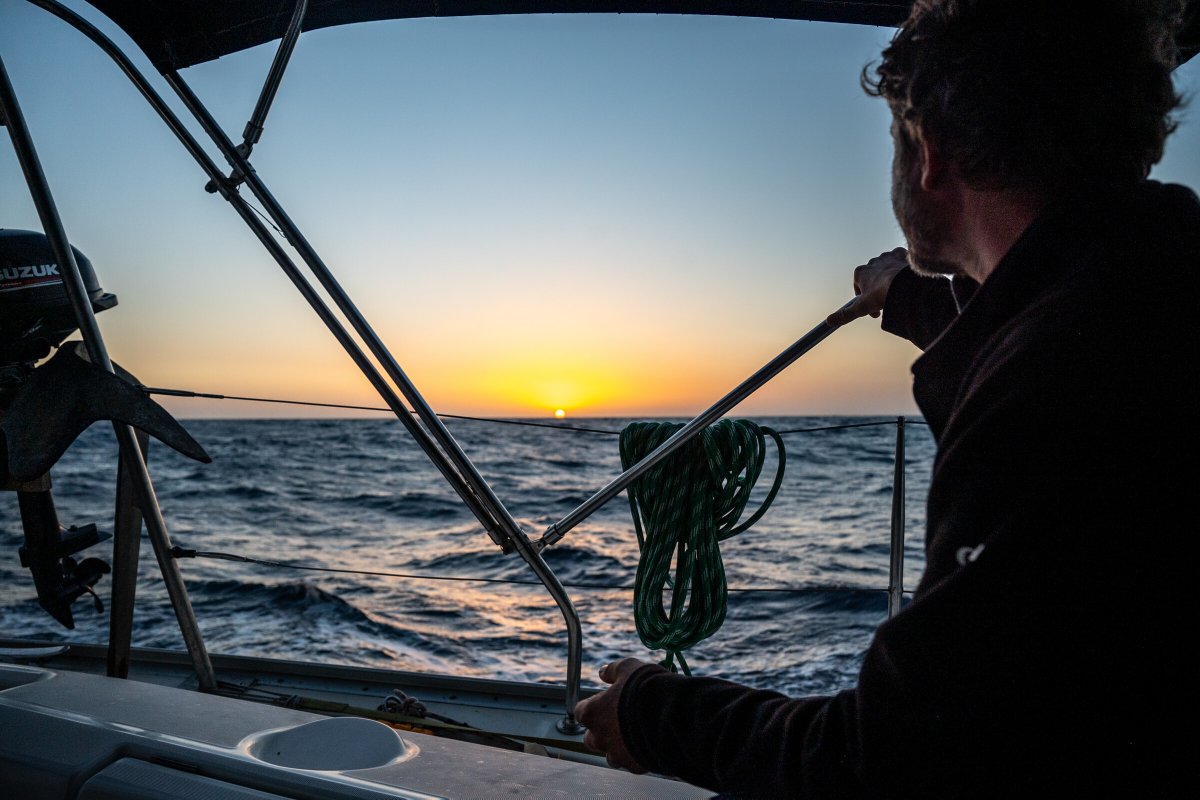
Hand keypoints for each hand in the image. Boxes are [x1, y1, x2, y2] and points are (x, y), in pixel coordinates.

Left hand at [574, 657, 653, 772]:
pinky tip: (650, 743)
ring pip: (611, 755)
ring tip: (636, 734)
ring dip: (619, 746)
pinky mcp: (634, 766)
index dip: (593, 706)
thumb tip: (603, 672)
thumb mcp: (629, 668)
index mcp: (592, 712)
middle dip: (602, 731)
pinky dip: (638, 756)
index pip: (580, 712)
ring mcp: (616, 754)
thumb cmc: (646, 689)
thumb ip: (613, 670)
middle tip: (619, 720)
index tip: (605, 701)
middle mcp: (599, 737)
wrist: (672, 716)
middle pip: (591, 738)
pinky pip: (632, 763)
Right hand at [826, 247, 908, 327]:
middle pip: (873, 278)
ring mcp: (886, 257)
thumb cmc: (882, 294)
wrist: (906, 283)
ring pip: (886, 268)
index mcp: (860, 272)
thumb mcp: (862, 308)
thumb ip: (845, 315)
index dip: (865, 300)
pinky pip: (899, 259)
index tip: (874, 311)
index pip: (859, 287)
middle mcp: (872, 262)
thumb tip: (829, 321)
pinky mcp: (900, 254)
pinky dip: (900, 267)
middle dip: (877, 289)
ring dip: (889, 278)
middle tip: (885, 301)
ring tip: (896, 291)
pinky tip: (904, 276)